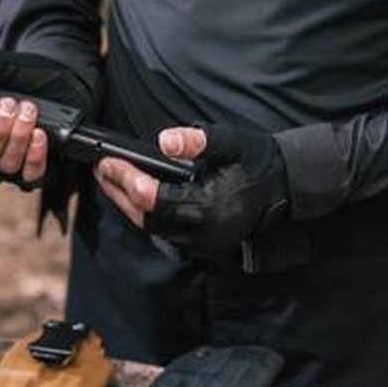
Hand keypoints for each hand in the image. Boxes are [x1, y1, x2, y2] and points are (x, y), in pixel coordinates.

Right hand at [0, 54, 48, 184]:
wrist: (58, 77)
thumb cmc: (20, 74)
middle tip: (7, 104)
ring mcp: (9, 158)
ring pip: (5, 166)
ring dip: (17, 138)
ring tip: (27, 110)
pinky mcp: (34, 165)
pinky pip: (30, 174)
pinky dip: (34, 156)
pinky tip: (39, 134)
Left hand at [96, 123, 290, 255]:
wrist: (285, 189)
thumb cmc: (259, 163)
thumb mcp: (232, 143)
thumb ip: (198, 140)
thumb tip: (165, 140)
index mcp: (208, 209)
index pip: (153, 198)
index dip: (127, 180)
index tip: (108, 162)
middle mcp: (201, 233)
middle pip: (145, 217)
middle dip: (119, 193)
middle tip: (102, 169)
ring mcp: (199, 243)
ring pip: (151, 228)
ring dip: (127, 204)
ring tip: (110, 179)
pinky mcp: (199, 245)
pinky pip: (162, 232)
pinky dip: (143, 214)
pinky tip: (133, 196)